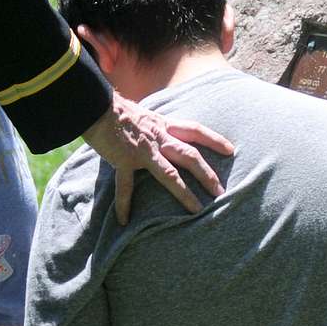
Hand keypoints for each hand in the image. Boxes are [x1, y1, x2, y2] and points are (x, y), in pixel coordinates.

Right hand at [83, 91, 232, 224]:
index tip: (230, 150)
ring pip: (169, 174)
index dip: (214, 139)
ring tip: (197, 210)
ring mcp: (143, 151)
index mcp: (163, 125)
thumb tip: (158, 131)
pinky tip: (124, 220)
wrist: (96, 105)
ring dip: (184, 193)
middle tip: (220, 191)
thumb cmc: (116, 108)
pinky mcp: (124, 161)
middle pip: (190, 156)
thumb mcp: (143, 113)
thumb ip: (153, 125)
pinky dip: (124, 204)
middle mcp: (158, 138)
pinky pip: (125, 187)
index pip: (195, 130)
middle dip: (207, 173)